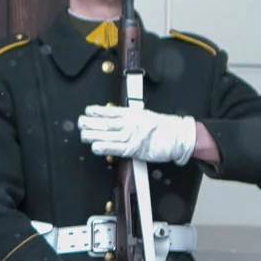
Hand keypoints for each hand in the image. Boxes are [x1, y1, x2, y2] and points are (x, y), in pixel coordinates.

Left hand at [77, 106, 197, 165]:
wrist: (180, 136)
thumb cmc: (165, 127)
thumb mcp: (145, 116)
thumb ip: (130, 118)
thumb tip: (115, 118)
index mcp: (133, 114)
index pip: (111, 112)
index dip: (97, 111)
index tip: (87, 111)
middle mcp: (130, 124)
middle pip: (105, 123)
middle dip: (90, 123)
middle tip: (80, 123)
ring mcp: (132, 136)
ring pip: (107, 135)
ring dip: (93, 135)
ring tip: (83, 134)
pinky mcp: (134, 149)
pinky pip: (116, 149)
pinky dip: (104, 147)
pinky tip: (95, 147)